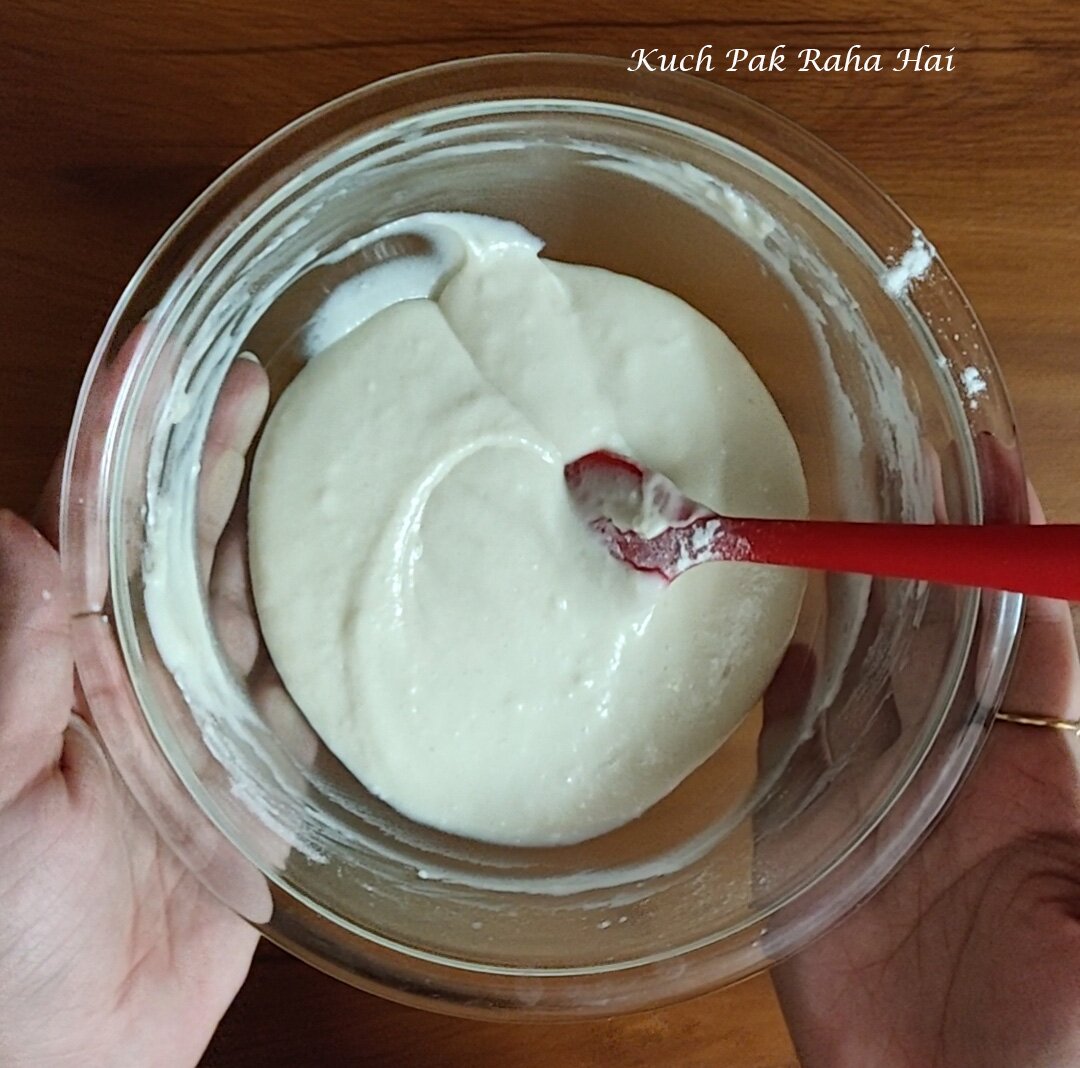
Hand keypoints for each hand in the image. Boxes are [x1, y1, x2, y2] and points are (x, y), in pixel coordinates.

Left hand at [0, 354, 268, 1067]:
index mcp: (60, 668)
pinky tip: (350, 598)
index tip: (154, 361)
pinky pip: (297, 703)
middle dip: (212, 459)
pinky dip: (321, 651)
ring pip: (247, 609)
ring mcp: (199, 730)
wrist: (58, 1061)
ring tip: (317, 466)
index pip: (92, 525)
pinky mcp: (255, 787)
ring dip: (277, 538)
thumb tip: (18, 537)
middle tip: (254, 385)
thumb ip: (6, 671)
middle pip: (180, 545)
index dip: (120, 437)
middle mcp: (131, 681)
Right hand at [775, 486, 1079, 1067]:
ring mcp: (871, 795)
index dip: (1008, 546)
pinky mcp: (803, 836)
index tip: (993, 465)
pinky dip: (781, 689)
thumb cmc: (1057, 1029)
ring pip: (855, 671)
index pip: (1019, 627)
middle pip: (928, 629)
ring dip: (845, 600)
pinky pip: (787, 743)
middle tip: (894, 465)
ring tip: (827, 523)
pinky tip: (776, 641)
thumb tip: (1072, 631)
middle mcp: (949, 767)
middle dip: (917, 548)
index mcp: (1034, 773)